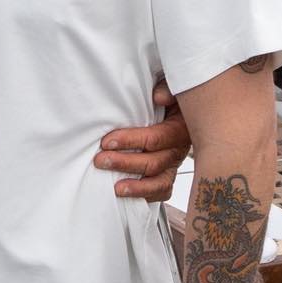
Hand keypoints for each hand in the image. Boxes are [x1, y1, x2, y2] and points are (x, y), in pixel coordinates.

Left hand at [97, 79, 187, 200]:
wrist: (181, 111)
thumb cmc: (170, 99)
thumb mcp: (172, 87)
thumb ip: (167, 88)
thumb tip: (158, 97)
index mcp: (180, 128)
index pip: (156, 138)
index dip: (130, 141)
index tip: (107, 142)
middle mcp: (179, 149)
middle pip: (154, 163)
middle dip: (125, 163)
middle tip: (100, 161)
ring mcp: (174, 165)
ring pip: (158, 181)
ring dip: (135, 186)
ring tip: (115, 187)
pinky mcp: (168, 176)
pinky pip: (161, 192)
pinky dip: (146, 195)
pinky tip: (127, 195)